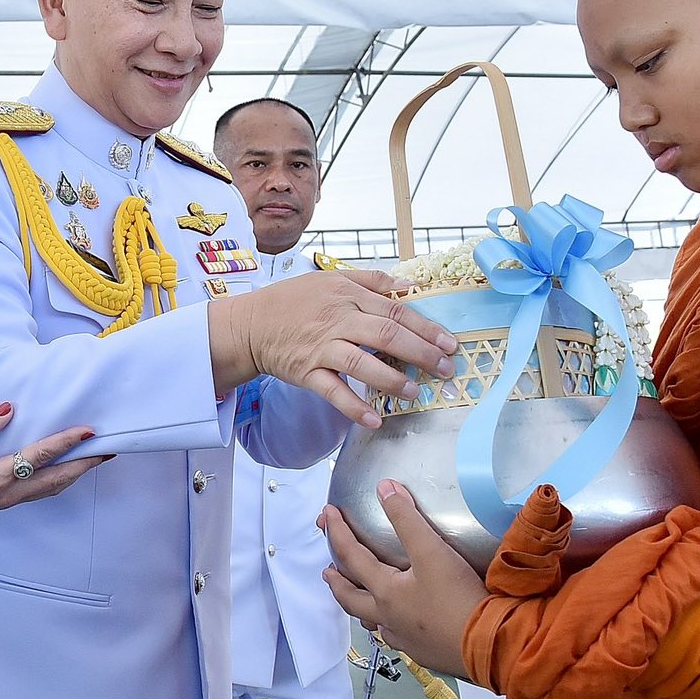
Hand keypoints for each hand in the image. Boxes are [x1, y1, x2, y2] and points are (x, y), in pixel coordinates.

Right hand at [0, 402, 108, 536]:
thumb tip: (8, 409)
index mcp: (0, 475)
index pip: (41, 455)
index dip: (66, 441)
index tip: (88, 430)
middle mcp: (13, 491)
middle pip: (60, 478)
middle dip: (86, 464)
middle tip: (110, 450)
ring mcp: (14, 499)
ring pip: (55, 487)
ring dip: (78, 473)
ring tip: (96, 458)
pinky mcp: (12, 501)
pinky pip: (45, 491)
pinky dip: (63, 480)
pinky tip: (69, 471)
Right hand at [210, 269, 457, 427]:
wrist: (250, 325)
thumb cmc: (293, 301)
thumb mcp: (330, 278)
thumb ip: (372, 280)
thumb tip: (410, 285)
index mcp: (347, 295)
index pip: (395, 311)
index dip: (426, 328)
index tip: (449, 344)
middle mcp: (337, 320)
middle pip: (386, 335)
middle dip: (420, 354)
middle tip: (444, 370)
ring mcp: (321, 348)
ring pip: (363, 363)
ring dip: (392, 380)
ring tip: (415, 392)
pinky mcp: (307, 372)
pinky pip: (333, 391)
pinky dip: (353, 407)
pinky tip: (374, 420)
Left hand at [321, 479, 486, 678]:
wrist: (488, 647)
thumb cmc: (458, 599)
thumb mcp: (432, 552)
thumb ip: (407, 519)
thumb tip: (384, 488)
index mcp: (385, 591)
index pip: (351, 556)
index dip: (337, 531)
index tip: (326, 513)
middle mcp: (387, 617)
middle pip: (350, 599)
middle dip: (336, 582)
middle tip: (326, 571)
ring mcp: (405, 639)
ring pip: (372, 622)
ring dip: (361, 608)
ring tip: (359, 600)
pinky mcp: (424, 652)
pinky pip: (396, 638)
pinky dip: (389, 628)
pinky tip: (397, 627)